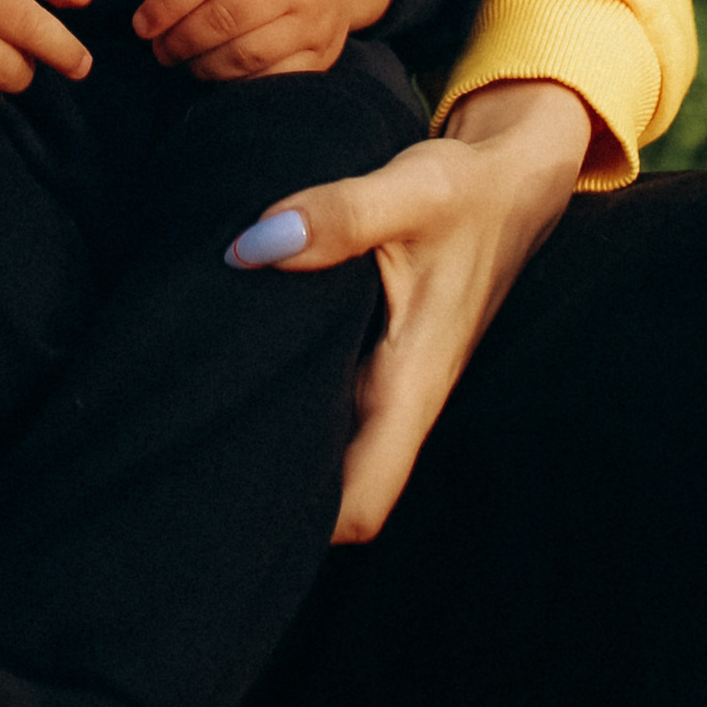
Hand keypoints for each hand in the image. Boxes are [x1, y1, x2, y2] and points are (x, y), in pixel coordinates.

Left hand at [131, 0, 392, 79]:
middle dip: (181, 39)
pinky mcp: (323, 55)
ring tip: (185, 63)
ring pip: (248, 54)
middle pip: (226, 18)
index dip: (167, 3)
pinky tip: (219, 75)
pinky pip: (273, 79)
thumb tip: (154, 16)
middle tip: (160, 50)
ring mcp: (314, 20)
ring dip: (204, 66)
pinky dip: (238, 83)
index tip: (141, 25)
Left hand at [231, 75, 591, 538]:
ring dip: (280, 442)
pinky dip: (291, 395)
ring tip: (199, 426)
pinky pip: (331, 398)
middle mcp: (402, 396)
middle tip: (193, 467)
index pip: (365, 501)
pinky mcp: (381, 351)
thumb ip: (339, 216)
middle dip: (274, 493)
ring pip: (332, 445)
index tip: (237, 508)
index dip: (309, 526)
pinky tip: (238, 367)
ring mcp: (391, 378)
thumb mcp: (410, 192)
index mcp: (414, 383)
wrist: (513, 180)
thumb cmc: (469, 192)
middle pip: (337, 489)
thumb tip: (253, 244)